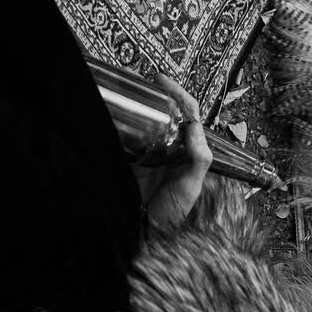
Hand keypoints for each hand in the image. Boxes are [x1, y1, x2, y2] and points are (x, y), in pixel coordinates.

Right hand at [137, 76, 213, 235]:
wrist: (147, 233)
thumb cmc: (173, 213)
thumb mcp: (191, 186)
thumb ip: (199, 159)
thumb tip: (195, 125)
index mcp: (187, 149)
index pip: (187, 112)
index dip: (177, 93)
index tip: (160, 80)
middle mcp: (170, 146)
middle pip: (165, 111)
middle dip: (154, 93)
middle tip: (139, 79)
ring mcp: (150, 151)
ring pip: (146, 120)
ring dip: (138, 104)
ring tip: (125, 88)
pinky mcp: (131, 159)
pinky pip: (126, 136)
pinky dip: (121, 122)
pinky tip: (112, 111)